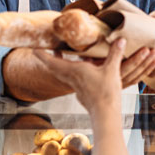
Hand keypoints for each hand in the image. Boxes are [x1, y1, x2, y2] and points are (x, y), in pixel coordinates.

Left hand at [33, 41, 154, 113]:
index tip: (34, 49)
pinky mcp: (82, 94)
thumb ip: (115, 54)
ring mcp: (76, 87)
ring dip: (60, 65)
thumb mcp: (112, 70)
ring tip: (61, 57)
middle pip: (54, 68)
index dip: (42, 55)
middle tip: (45, 51)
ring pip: (63, 74)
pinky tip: (81, 71)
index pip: (52, 62)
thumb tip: (121, 40)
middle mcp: (72, 79)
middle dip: (48, 59)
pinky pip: (72, 80)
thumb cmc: (106, 93)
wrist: (105, 114)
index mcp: (75, 71)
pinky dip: (72, 73)